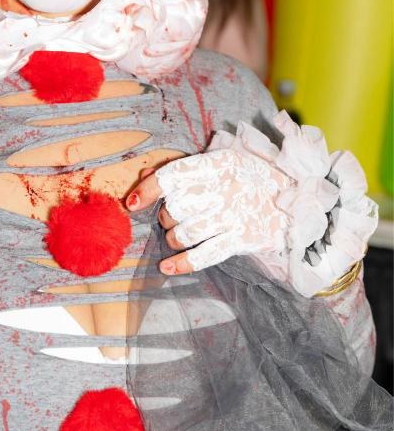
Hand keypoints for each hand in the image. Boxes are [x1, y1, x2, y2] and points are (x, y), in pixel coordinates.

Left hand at [126, 149, 295, 275]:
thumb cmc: (251, 180)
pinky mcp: (242, 240)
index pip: (174, 175)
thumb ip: (185, 169)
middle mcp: (225, 188)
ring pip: (185, 233)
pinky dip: (182, 263)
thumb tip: (144, 178)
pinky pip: (204, 255)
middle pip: (176, 208)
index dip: (148, 190)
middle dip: (166, 217)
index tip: (132, 202)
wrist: (297, 202)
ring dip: (173, 238)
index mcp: (219, 164)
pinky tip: (167, 267)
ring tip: (178, 235)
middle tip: (173, 217)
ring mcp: (234, 216)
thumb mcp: (223, 163)